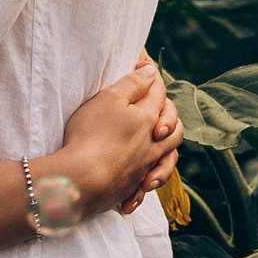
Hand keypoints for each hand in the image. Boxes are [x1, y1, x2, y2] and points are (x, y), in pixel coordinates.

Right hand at [48, 60, 183, 220]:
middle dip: (168, 119)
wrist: (82, 178)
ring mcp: (144, 168)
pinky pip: (146, 187)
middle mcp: (153, 144)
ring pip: (167, 159)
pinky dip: (145, 185)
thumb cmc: (91, 133)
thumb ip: (133, 84)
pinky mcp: (132, 188)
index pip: (159, 94)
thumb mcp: (109, 98)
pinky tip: (139, 185)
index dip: (151, 79)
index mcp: (149, 118)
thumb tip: (151, 73)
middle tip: (151, 113)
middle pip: (174, 130)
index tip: (138, 70)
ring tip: (153, 149)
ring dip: (165, 153)